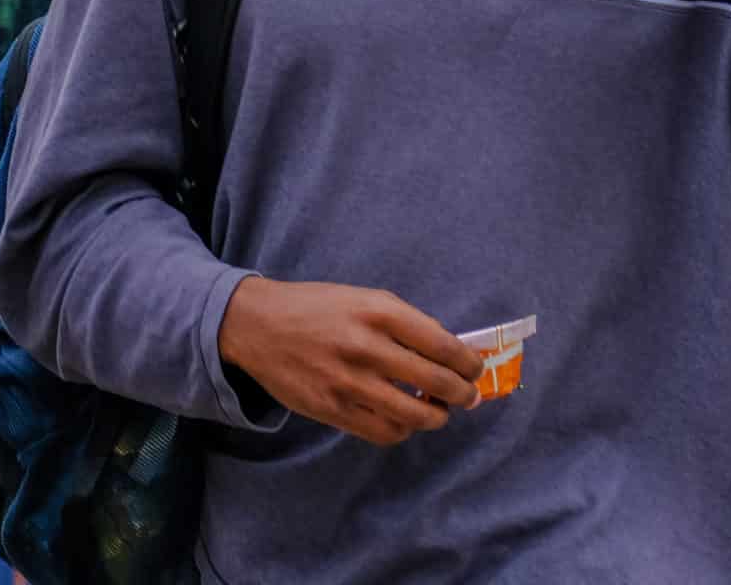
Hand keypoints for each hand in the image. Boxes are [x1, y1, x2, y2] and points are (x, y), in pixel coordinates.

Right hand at [215, 278, 484, 447]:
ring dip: (438, 417)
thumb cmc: (315, 308)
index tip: (475, 369)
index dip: (469, 363)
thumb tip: (447, 352)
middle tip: (469, 397)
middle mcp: (366, 346)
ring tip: (439, 412)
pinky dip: (404, 430)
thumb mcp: (360, 298)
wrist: (255, 324)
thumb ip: (403, 322)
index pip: (444, 345)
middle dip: (464, 394)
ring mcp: (349, 381)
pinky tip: (405, 420)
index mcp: (377, 311)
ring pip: (416, 415)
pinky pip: (385, 432)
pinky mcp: (332, 409)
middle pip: (438, 383)